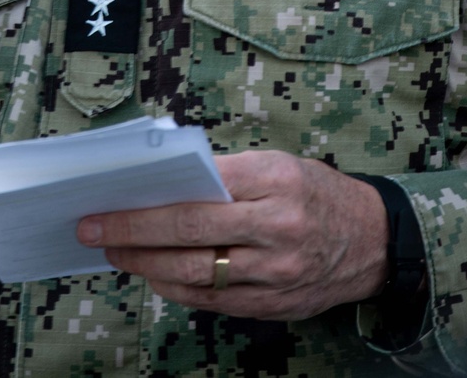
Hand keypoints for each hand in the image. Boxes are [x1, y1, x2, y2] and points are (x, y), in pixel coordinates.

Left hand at [77, 152, 387, 320]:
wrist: (372, 240)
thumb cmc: (315, 191)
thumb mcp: (277, 163)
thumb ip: (226, 174)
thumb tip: (162, 182)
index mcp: (275, 180)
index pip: (198, 190)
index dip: (147, 200)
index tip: (107, 200)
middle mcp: (277, 228)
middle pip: (190, 232)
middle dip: (133, 232)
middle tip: (94, 229)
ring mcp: (276, 272)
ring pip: (196, 273)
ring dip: (147, 264)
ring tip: (117, 253)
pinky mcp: (274, 304)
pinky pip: (213, 300)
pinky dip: (177, 288)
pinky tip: (155, 273)